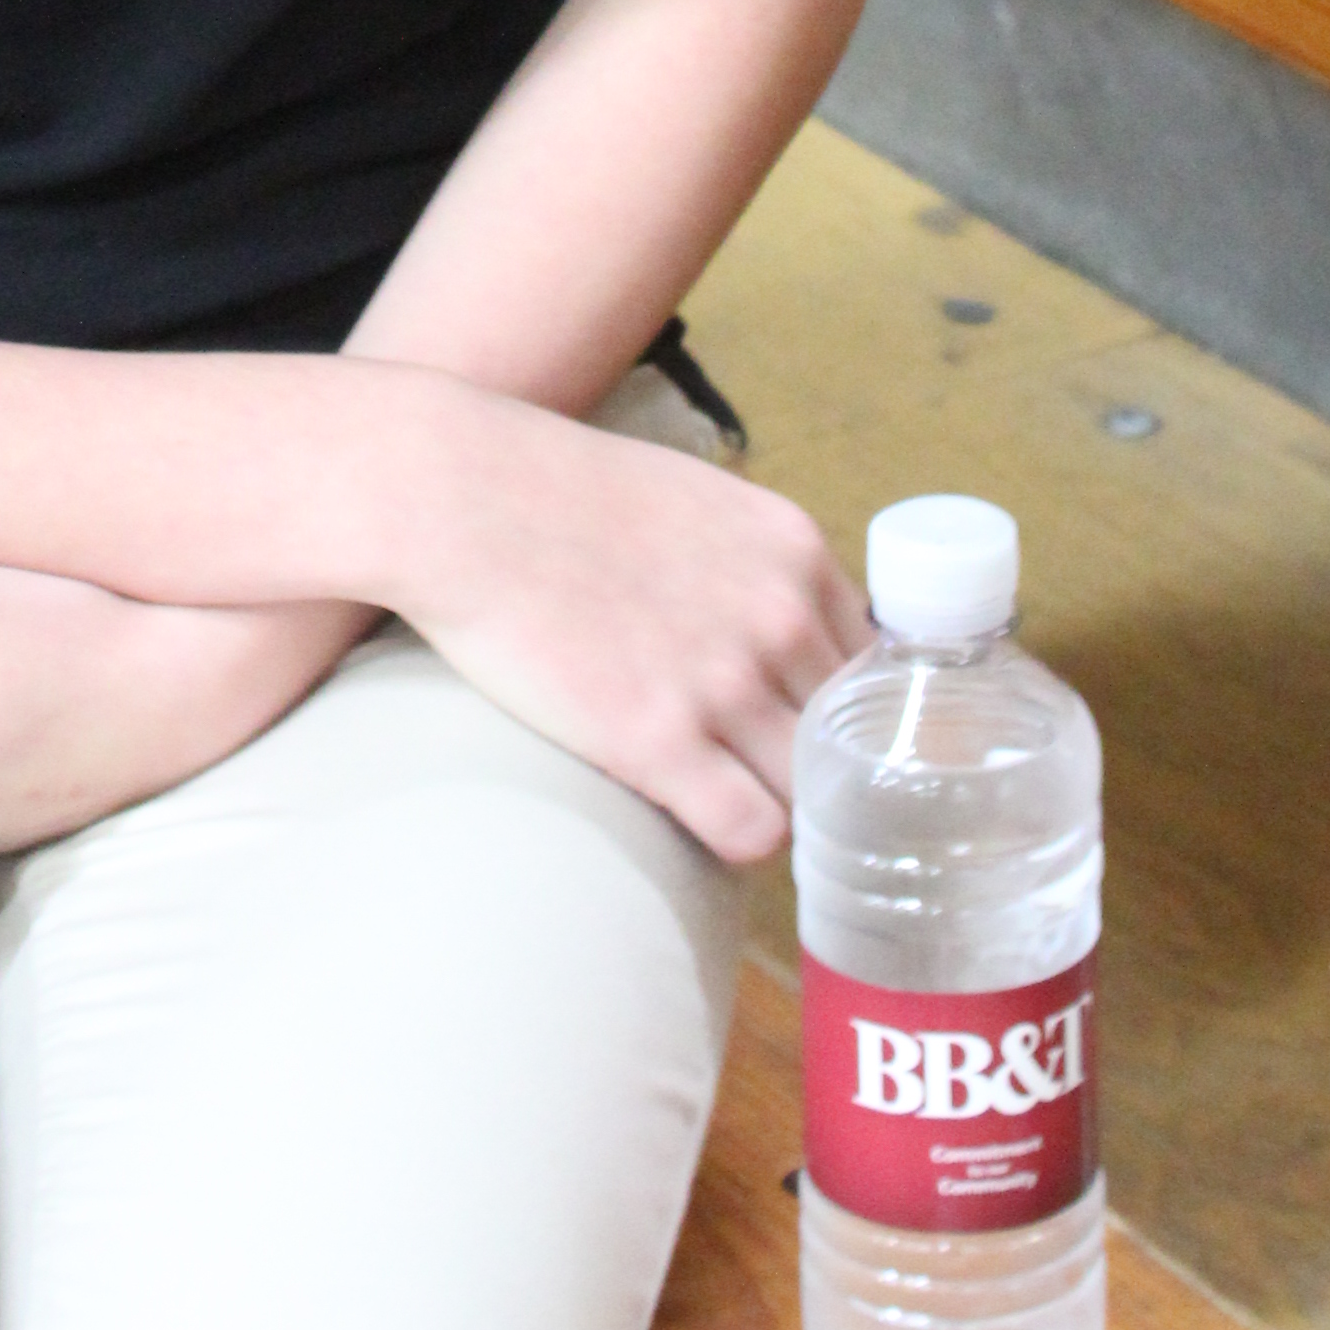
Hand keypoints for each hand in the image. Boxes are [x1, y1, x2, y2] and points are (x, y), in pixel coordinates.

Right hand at [397, 398, 867, 865]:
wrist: (458, 497)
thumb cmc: (554, 490)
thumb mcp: (691, 496)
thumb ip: (751, 560)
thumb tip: (773, 623)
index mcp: (792, 550)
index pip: (871, 665)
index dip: (841, 706)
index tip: (805, 728)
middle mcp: (777, 614)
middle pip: (849, 734)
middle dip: (818, 762)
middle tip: (768, 776)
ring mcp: (723, 680)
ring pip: (811, 791)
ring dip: (780, 804)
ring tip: (736, 802)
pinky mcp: (657, 739)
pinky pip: (752, 830)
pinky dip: (740, 839)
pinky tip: (704, 820)